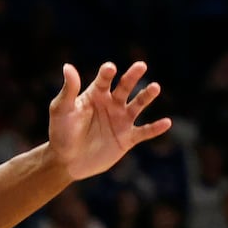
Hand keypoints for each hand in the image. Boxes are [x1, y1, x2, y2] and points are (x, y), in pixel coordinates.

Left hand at [47, 61, 170, 180]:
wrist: (66, 161)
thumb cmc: (61, 133)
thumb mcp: (61, 110)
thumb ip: (68, 90)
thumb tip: (67, 66)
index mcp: (96, 94)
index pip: (104, 79)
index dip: (107, 73)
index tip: (109, 69)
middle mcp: (112, 103)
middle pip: (125, 86)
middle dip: (132, 76)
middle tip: (140, 66)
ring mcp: (121, 120)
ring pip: (138, 105)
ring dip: (146, 96)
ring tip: (155, 87)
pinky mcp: (126, 138)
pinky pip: (143, 132)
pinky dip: (154, 128)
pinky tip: (166, 123)